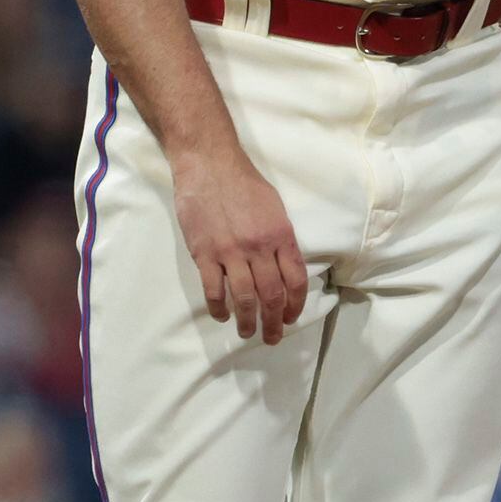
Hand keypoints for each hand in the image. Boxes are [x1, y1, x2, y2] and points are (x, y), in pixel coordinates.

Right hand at [171, 145, 307, 344]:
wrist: (209, 164)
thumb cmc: (243, 182)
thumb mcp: (275, 207)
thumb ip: (281, 238)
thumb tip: (284, 265)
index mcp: (281, 236)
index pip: (295, 280)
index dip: (296, 305)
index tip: (292, 318)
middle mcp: (259, 247)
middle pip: (272, 295)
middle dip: (275, 322)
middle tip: (272, 337)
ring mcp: (230, 252)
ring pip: (244, 298)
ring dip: (248, 321)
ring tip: (247, 333)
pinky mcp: (205, 253)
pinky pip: (214, 289)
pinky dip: (219, 307)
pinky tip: (222, 315)